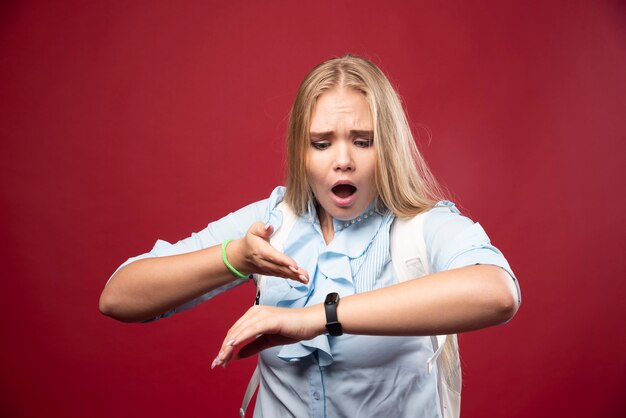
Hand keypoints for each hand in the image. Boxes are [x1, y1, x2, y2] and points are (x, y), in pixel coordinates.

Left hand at [211, 304, 325, 368]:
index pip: (235, 331)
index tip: (220, 361)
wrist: (310, 323)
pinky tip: (232, 345)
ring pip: (240, 331)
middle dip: (223, 349)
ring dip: (228, 346)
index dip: (225, 346)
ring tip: (221, 360)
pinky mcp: (270, 319)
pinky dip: (240, 337)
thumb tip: (237, 355)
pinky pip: (252, 329)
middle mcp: (255, 312)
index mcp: (254, 315)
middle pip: (234, 331)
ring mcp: (262, 314)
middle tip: (216, 364)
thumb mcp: (268, 340)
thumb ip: (253, 346)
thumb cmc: (292, 329)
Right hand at [228, 222, 308, 283]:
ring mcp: (268, 269)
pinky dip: (293, 278)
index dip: (284, 261)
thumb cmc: (251, 241)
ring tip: (306, 279)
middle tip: (304, 276)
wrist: (243, 256)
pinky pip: (283, 276)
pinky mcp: (272, 273)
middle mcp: (265, 262)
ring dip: (295, 277)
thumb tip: (269, 227)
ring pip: (282, 273)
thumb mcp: (253, 230)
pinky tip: (302, 280)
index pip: (273, 257)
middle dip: (292, 272)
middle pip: (280, 268)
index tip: (294, 265)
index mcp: (261, 251)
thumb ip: (262, 228)